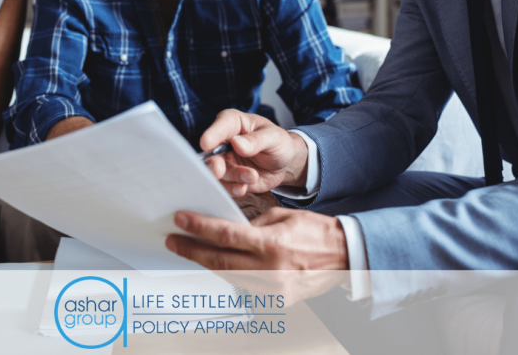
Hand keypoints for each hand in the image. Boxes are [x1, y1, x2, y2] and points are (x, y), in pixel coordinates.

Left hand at [165, 208, 349, 304]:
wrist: (345, 256)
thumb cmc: (316, 232)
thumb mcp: (282, 217)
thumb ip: (253, 224)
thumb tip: (226, 228)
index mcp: (272, 244)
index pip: (226, 235)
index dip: (199, 228)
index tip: (180, 221)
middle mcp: (271, 270)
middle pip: (220, 260)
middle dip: (193, 249)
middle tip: (173, 240)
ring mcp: (273, 289)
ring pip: (229, 276)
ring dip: (208, 263)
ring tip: (191, 250)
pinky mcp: (278, 301)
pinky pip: (245, 286)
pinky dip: (231, 275)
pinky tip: (219, 265)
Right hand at [201, 110, 308, 195]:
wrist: (285, 163)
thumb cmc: (279, 143)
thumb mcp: (274, 137)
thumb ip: (257, 140)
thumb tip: (237, 143)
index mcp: (233, 124)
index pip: (220, 126)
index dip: (212, 134)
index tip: (206, 144)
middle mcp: (224, 142)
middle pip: (210, 153)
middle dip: (213, 164)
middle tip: (219, 170)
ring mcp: (225, 162)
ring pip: (218, 173)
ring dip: (233, 177)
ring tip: (252, 177)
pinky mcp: (230, 178)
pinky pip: (225, 186)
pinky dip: (233, 189)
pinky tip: (244, 188)